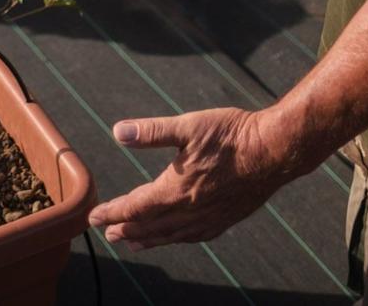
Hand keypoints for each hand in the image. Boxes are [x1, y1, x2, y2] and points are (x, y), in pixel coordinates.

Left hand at [86, 107, 292, 249]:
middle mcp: (189, 211)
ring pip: (170, 235)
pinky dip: (176, 239)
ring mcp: (208, 219)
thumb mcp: (188, 126)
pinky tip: (175, 237)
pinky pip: (194, 237)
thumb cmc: (232, 135)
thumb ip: (152, 132)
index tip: (94, 216)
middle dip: (125, 229)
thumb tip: (118, 132)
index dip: (112, 212)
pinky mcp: (225, 219)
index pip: (134, 208)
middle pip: (149, 227)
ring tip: (132, 242)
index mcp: (175, 190)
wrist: (274, 151)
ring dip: (147, 238)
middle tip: (107, 232)